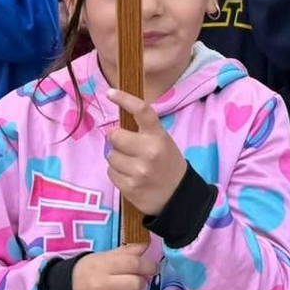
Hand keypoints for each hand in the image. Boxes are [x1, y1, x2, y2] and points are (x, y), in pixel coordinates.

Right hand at [70, 244, 156, 289]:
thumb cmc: (87, 272)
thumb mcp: (103, 257)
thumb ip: (126, 252)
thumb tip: (147, 243)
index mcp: (101, 266)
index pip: (133, 264)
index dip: (148, 265)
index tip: (152, 267)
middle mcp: (99, 287)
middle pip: (136, 284)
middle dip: (138, 282)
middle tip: (132, 281)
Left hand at [104, 89, 188, 216]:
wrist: (178, 197)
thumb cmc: (168, 164)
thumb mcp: (163, 142)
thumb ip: (144, 132)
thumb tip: (118, 120)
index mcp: (158, 136)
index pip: (141, 111)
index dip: (124, 99)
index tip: (110, 92)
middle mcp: (149, 152)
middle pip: (115, 136)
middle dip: (116, 138)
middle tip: (124, 143)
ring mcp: (139, 171)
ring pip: (110, 156)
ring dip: (116, 158)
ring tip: (131, 164)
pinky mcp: (130, 188)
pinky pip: (111, 173)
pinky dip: (117, 173)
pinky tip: (130, 176)